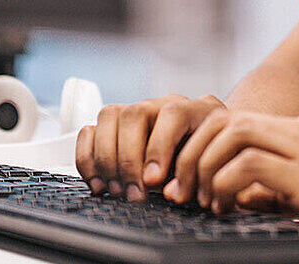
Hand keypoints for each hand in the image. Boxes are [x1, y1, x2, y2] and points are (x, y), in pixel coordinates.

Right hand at [75, 93, 225, 200]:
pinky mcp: (114, 127)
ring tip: (117, 190)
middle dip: (128, 159)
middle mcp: (162, 104)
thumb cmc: (209, 160)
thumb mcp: (211, 166)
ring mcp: (136, 111)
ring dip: (107, 159)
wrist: (206, 150)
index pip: (172, 114)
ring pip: (109, 116)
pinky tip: (99, 183)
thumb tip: (171, 191)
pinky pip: (89, 130)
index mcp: (194, 110)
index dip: (159, 147)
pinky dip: (88, 158)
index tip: (153, 181)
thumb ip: (194, 175)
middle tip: (133, 194)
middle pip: (134, 113)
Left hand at [187, 109, 298, 256]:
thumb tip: (243, 198)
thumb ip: (286, 190)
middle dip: (195, 151)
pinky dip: (226, 182)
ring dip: (205, 165)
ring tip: (201, 200)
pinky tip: (226, 207)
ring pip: (234, 133)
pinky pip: (252, 164)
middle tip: (183, 191)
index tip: (196, 185)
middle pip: (230, 119)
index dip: (209, 149)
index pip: (242, 123)